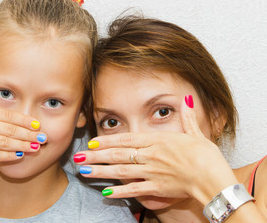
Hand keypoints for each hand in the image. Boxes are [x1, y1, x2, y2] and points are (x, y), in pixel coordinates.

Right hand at [0, 72, 46, 166]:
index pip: (8, 115)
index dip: (25, 120)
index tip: (38, 125)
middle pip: (10, 129)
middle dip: (29, 134)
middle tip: (43, 138)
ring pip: (4, 142)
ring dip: (22, 145)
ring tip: (36, 148)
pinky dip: (8, 155)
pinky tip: (19, 156)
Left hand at [75, 96, 237, 205]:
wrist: (213, 179)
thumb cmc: (205, 156)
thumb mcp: (195, 133)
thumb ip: (187, 116)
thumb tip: (186, 99)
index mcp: (157, 141)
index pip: (126, 139)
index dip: (106, 140)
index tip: (91, 142)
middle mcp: (150, 156)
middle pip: (117, 155)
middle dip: (95, 156)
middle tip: (78, 157)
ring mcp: (151, 173)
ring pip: (120, 171)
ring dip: (100, 172)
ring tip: (84, 172)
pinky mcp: (156, 188)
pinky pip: (134, 190)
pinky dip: (119, 191)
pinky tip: (105, 192)